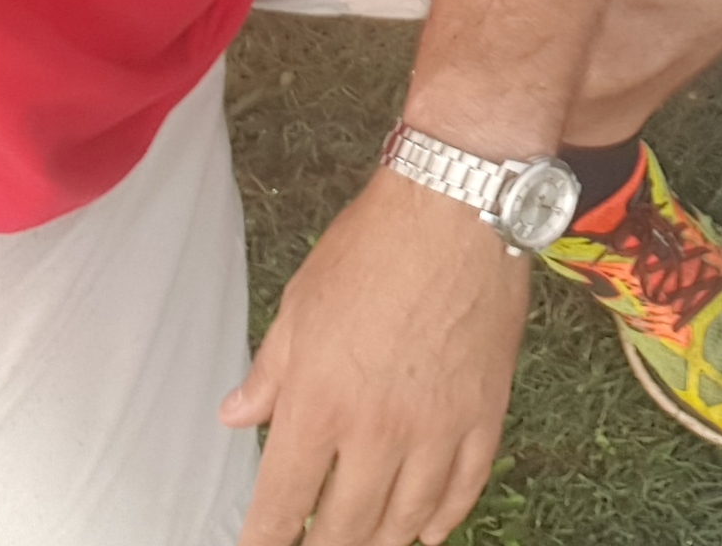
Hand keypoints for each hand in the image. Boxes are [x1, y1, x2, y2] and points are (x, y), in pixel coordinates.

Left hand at [221, 166, 530, 545]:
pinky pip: (464, 487)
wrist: (455, 208)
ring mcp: (437, 427)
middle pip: (345, 528)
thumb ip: (269, 373)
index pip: (282, 504)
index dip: (264, 542)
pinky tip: (428, 532)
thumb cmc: (375, 247)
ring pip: (406, 520)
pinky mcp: (483, 412)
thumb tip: (238, 416)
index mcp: (320, 404)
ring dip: (381, 543)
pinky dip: (445, 519)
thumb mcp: (300, 305)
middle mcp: (377, 430)